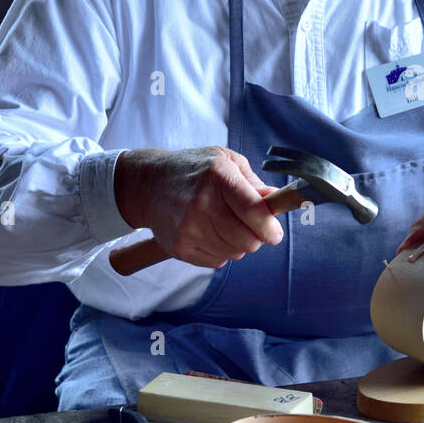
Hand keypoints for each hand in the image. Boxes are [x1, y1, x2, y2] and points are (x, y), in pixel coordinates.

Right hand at [114, 146, 282, 268]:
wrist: (148, 185)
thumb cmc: (195, 170)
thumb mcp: (226, 161)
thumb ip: (253, 182)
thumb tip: (275, 201)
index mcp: (218, 177)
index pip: (252, 211)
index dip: (269, 227)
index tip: (275, 234)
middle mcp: (202, 204)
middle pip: (247, 240)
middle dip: (257, 237)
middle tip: (252, 227)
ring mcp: (188, 228)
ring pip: (234, 253)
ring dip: (239, 244)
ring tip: (227, 226)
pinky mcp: (178, 247)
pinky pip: (216, 261)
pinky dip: (220, 251)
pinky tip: (210, 233)